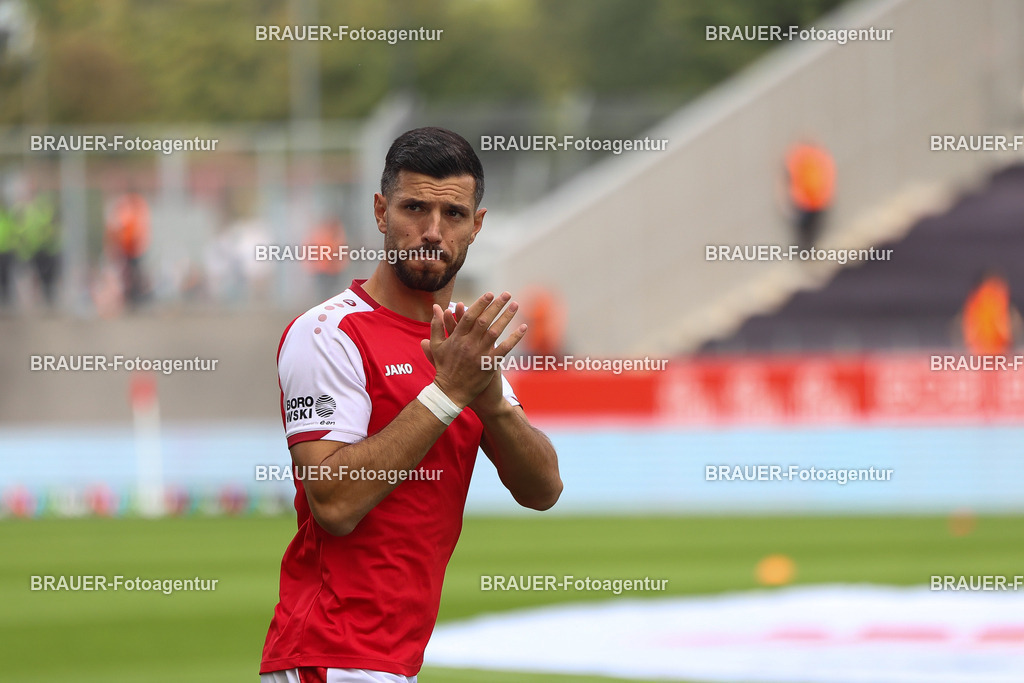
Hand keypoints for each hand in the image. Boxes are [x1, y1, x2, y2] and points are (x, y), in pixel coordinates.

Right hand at [420, 292, 525, 407]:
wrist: (450, 392)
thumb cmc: (443, 368)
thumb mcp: (436, 346)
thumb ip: (436, 325)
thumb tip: (437, 306)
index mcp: (456, 338)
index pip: (470, 316)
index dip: (480, 304)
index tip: (490, 294)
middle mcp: (468, 344)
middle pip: (484, 320)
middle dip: (496, 305)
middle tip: (506, 294)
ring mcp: (479, 354)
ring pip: (495, 331)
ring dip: (506, 317)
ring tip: (515, 305)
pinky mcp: (488, 365)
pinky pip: (504, 349)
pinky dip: (514, 338)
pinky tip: (523, 328)